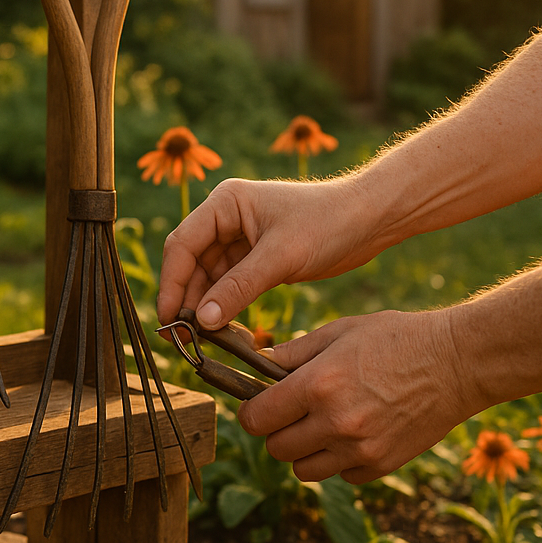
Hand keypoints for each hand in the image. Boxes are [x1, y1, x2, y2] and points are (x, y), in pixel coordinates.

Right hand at [155, 176, 381, 328]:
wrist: (372, 220)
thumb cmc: (329, 223)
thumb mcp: (282, 256)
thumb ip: (239, 287)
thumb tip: (202, 321)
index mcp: (224, 203)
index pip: (182, 244)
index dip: (172, 283)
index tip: (170, 318)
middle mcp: (225, 218)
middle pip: (190, 263)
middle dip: (186, 299)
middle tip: (181, 337)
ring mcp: (239, 239)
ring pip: (208, 278)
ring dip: (204, 306)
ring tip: (201, 339)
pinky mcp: (255, 258)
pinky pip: (229, 285)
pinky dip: (225, 306)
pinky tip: (223, 329)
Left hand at [237, 308, 480, 482]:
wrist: (458, 362)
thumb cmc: (396, 338)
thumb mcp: (339, 331)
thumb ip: (294, 352)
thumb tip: (259, 364)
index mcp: (317, 385)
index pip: (256, 419)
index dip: (251, 412)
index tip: (258, 405)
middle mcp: (335, 422)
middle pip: (276, 448)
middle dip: (276, 431)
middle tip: (291, 413)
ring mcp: (360, 449)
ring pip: (303, 470)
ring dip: (304, 451)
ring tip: (321, 425)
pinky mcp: (382, 465)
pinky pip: (341, 476)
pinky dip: (339, 461)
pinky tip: (354, 433)